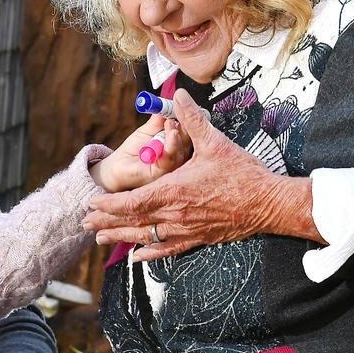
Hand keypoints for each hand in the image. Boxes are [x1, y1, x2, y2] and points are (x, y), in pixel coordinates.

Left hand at [83, 88, 321, 260]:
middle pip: (132, 222)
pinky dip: (150, 253)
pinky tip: (138, 257)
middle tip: (85, 224)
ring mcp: (185, 230)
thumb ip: (191, 119)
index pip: (132, 201)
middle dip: (106, 223)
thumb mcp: (214, 142)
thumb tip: (176, 95)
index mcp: (173, 191)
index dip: (109, 205)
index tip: (91, 203)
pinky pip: (167, 249)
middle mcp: (174, 215)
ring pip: (145, 238)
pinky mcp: (198, 239)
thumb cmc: (243, 173)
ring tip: (100, 239)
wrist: (268, 203)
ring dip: (121, 238)